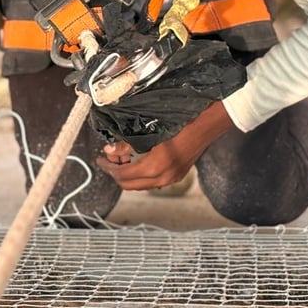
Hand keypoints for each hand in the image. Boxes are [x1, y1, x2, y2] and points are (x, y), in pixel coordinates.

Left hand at [96, 100, 235, 189]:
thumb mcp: (150, 131)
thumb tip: (109, 149)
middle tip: (108, 159)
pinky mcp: (177, 175)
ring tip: (121, 157)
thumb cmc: (180, 122)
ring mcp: (171, 179)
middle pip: (130, 185)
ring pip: (140, 185)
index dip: (108, 168)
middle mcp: (163, 178)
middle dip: (116, 173)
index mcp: (155, 167)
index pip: (123, 175)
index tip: (100, 159)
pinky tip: (137, 159)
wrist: (207, 124)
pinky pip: (152, 181)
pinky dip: (140, 174)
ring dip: (128, 174)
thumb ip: (127, 143)